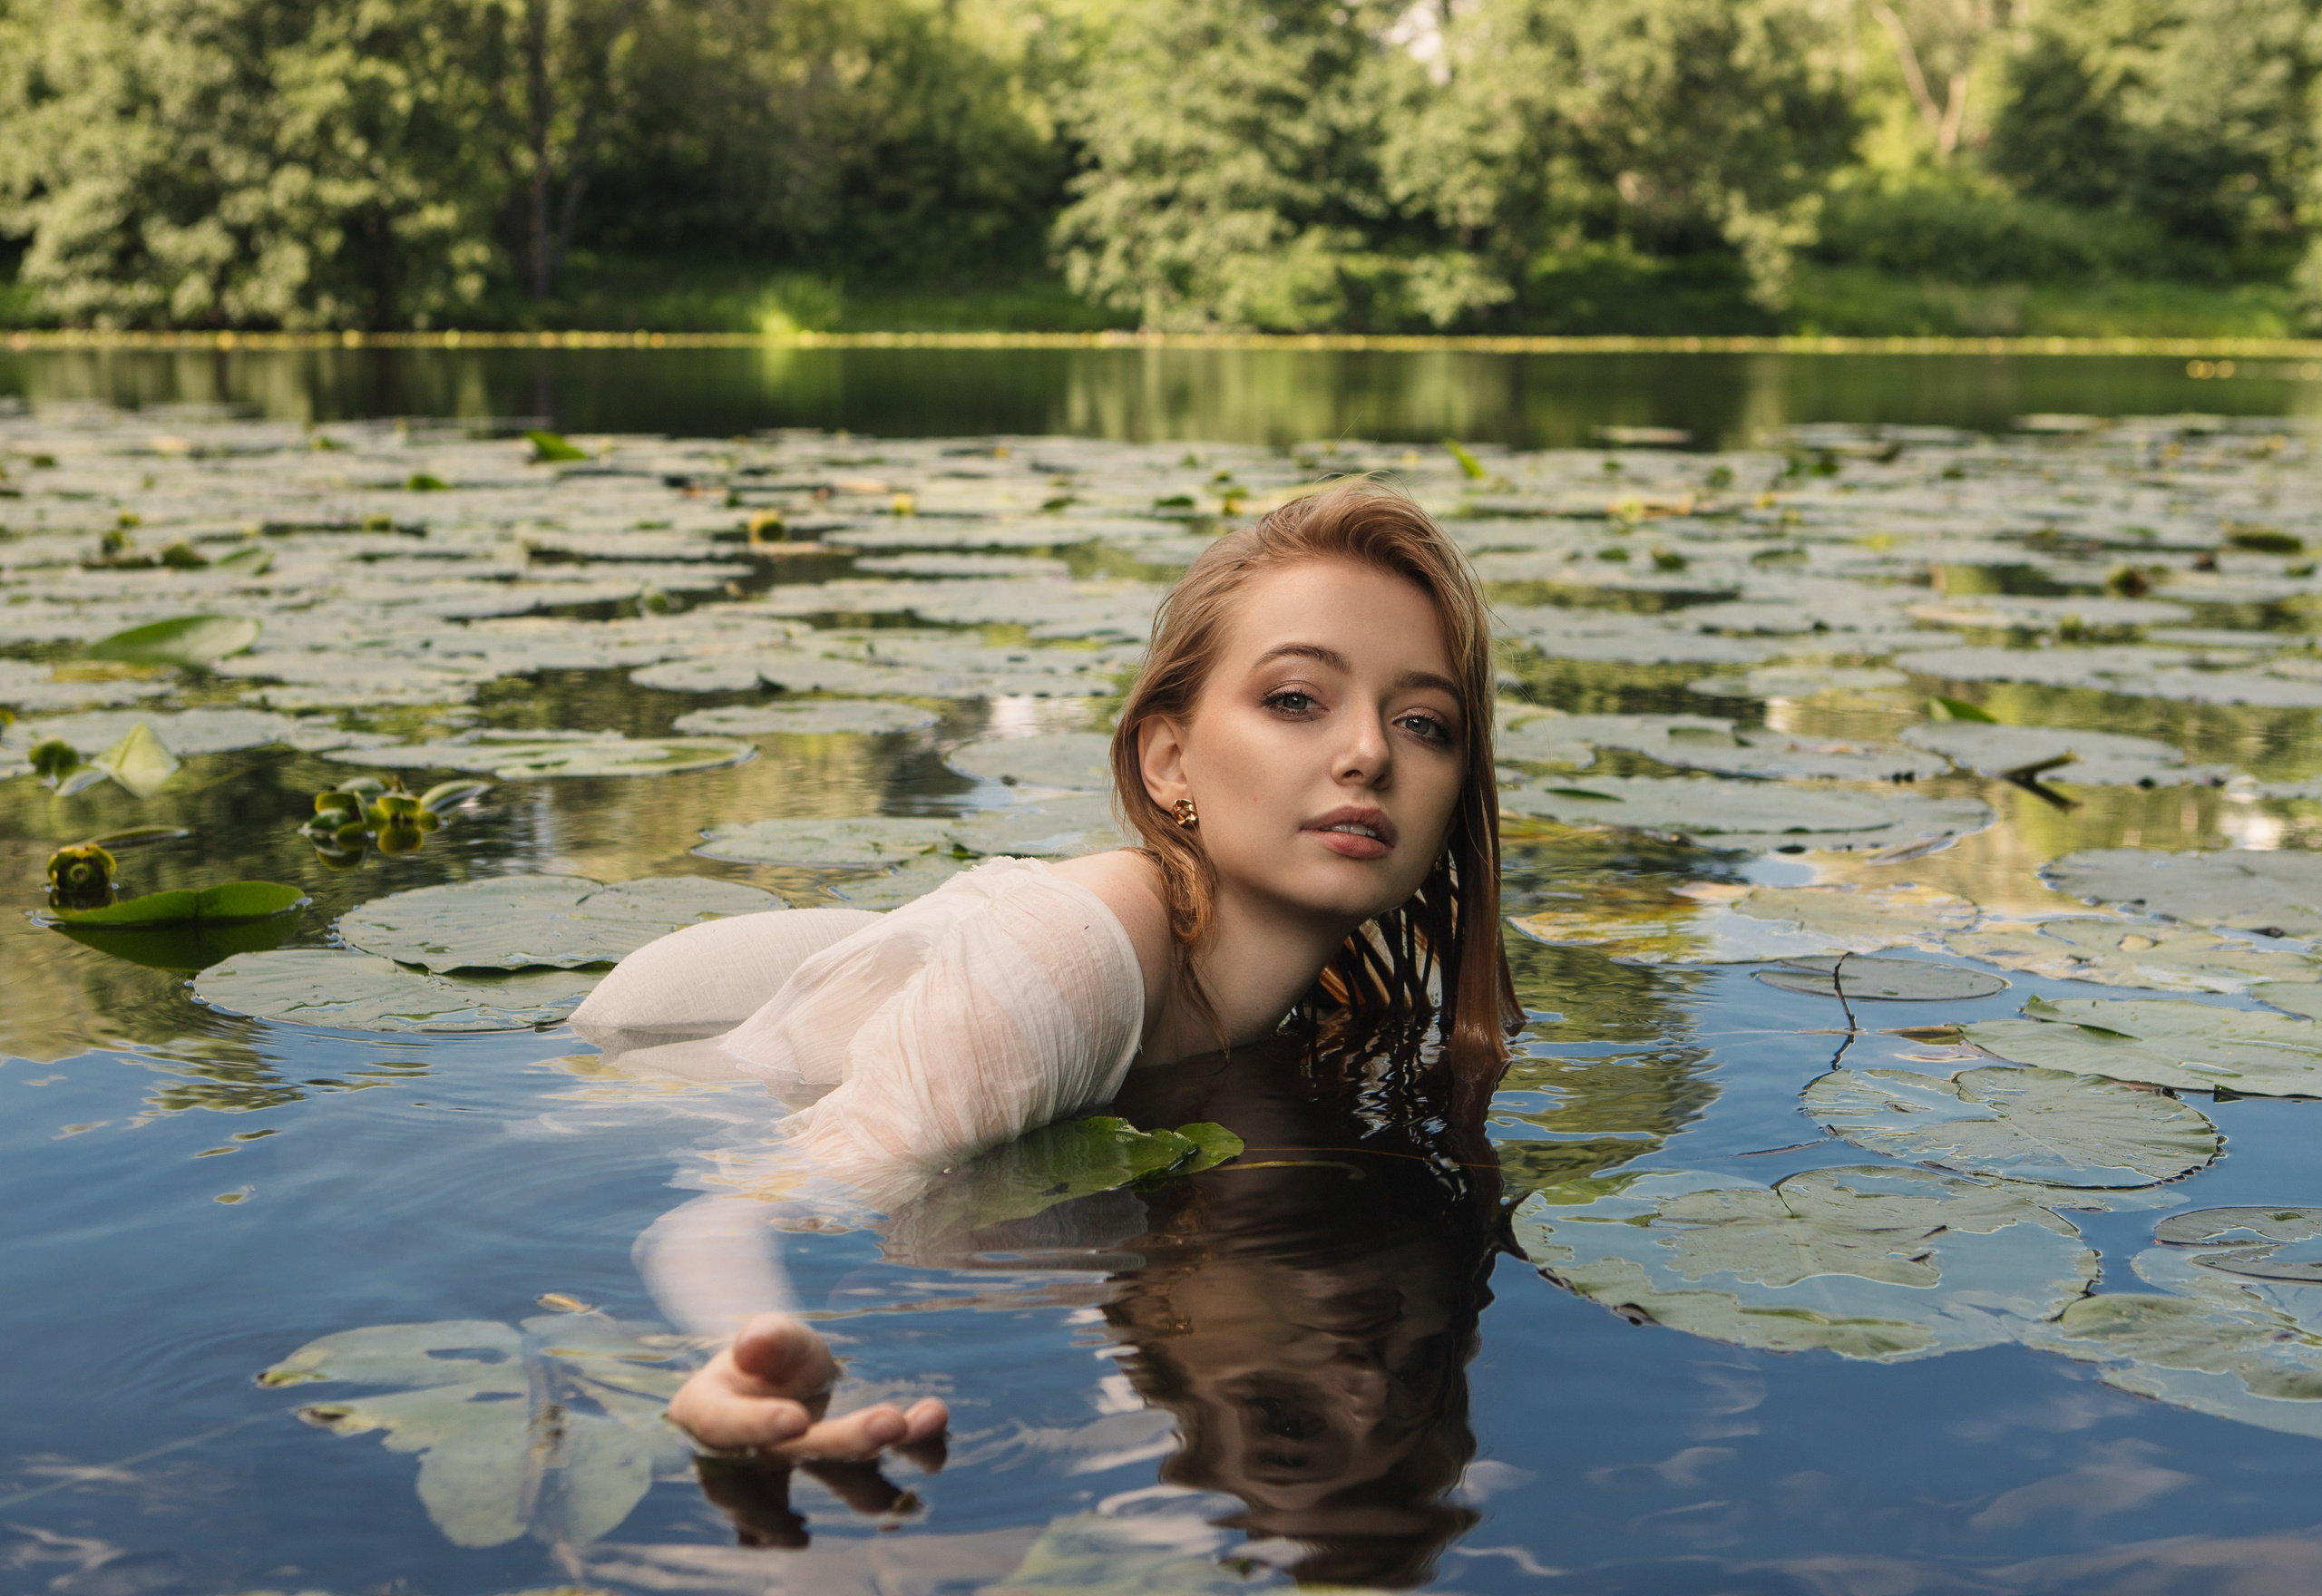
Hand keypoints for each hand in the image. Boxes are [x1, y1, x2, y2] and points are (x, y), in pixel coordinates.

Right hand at [666, 1313, 948, 1461]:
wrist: (786, 1384)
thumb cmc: (769, 1356)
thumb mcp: (766, 1335)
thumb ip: (765, 1339)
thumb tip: (752, 1348)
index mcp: (709, 1414)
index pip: (726, 1427)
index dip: (758, 1425)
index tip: (796, 1420)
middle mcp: (748, 1459)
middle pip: (796, 1456)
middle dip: (846, 1442)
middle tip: (892, 1421)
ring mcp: (795, 1483)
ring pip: (837, 1479)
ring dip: (887, 1466)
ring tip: (931, 1430)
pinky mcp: (844, 1485)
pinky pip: (868, 1488)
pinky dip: (897, 1484)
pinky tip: (928, 1461)